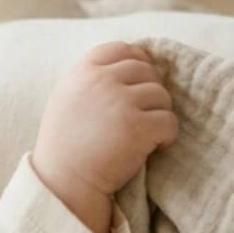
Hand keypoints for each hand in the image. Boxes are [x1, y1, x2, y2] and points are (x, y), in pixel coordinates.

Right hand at [32, 42, 178, 232]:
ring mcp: (121, 103)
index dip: (137, 61)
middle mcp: (101, 81)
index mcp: (83, 72)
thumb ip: (91, 78)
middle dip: (149, 93)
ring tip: (144, 135)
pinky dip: (166, 137)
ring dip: (158, 115)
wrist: (64, 184)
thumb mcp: (67, 98)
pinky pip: (169, 121)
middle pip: (146, 71)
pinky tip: (152, 147)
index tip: (140, 81)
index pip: (121, 49)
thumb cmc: (65, 146)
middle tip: (142, 117)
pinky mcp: (138, 128)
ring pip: (162, 96)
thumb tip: (132, 62)